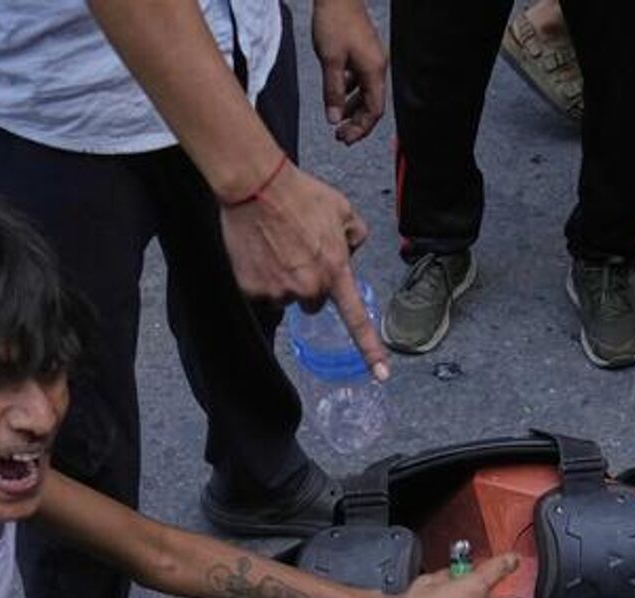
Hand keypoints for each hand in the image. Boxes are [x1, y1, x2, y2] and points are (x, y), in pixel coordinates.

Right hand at [218, 162, 389, 379]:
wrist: (256, 185)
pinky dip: (258, 277)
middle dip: (308, 283)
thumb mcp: (343, 209)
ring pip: (285, 298)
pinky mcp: (252, 289)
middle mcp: (309, 287)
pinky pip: (259, 292)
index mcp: (335, 271)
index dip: (370, 349)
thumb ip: (356, 235)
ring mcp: (279, 291)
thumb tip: (350, 251)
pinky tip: (258, 251)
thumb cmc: (300, 193)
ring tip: (276, 246)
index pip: (356, 319)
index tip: (382, 375)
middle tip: (297, 252)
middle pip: (313, 302)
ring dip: (282, 279)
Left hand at [311, 0, 387, 144]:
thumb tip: (334, 120)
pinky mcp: (363, 52)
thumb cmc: (334, 22)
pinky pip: (360, 80)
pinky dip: (350, 91)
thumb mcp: (330, 62)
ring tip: (337, 119)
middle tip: (339, 135)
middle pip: (372, 105)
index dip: (361, 129)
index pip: (373, 111)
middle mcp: (377, 67)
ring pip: (365, 93)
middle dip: (356, 123)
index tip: (344, 139)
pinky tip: (337, 94)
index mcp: (373, 71)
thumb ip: (333, 93)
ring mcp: (371, 59)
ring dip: (352, 108)